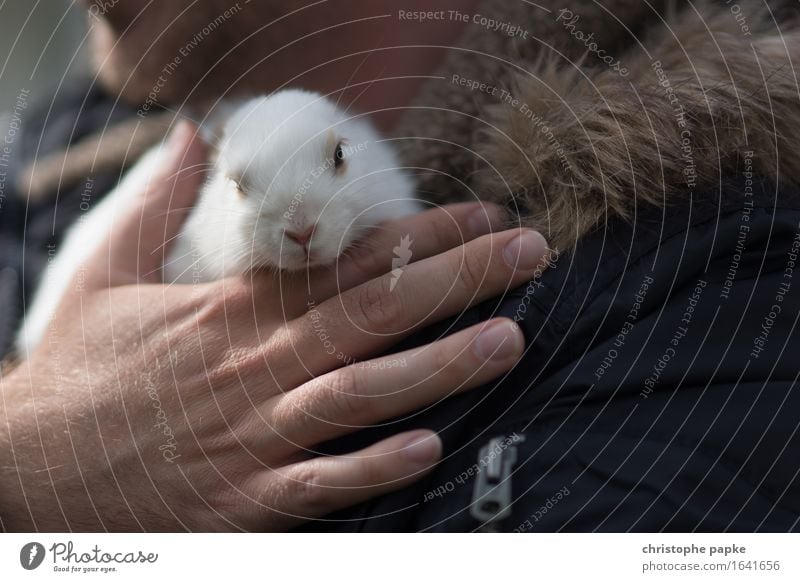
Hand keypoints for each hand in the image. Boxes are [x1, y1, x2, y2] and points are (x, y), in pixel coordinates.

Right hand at [0, 122, 548, 530]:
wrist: (26, 471)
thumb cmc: (75, 374)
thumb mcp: (105, 275)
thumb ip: (155, 202)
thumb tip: (184, 135)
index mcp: (230, 311)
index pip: (343, 260)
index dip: (420, 235)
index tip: (483, 213)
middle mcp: (253, 366)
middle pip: (372, 313)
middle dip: (458, 279)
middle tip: (530, 252)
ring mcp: (251, 435)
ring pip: (359, 393)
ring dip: (438, 367)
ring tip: (509, 339)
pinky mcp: (242, 501)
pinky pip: (318, 484)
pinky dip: (372, 467)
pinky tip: (428, 447)